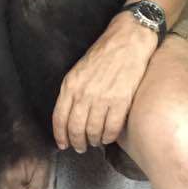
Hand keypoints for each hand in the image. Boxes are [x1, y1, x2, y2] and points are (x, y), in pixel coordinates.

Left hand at [52, 11, 157, 152]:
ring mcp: (102, 98)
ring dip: (94, 141)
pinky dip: (109, 137)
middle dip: (77, 142)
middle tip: (81, 147)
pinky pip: (111, 129)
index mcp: (71, 84)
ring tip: (96, 142)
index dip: (60, 135)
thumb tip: (70, 114)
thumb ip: (73, 90)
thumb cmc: (104, 53)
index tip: (63, 144)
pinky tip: (108, 137)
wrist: (128, 41)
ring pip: (93, 131)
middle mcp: (84, 93)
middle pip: (76, 129)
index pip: (59, 118)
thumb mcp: (79, 69)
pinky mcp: (120, 101)